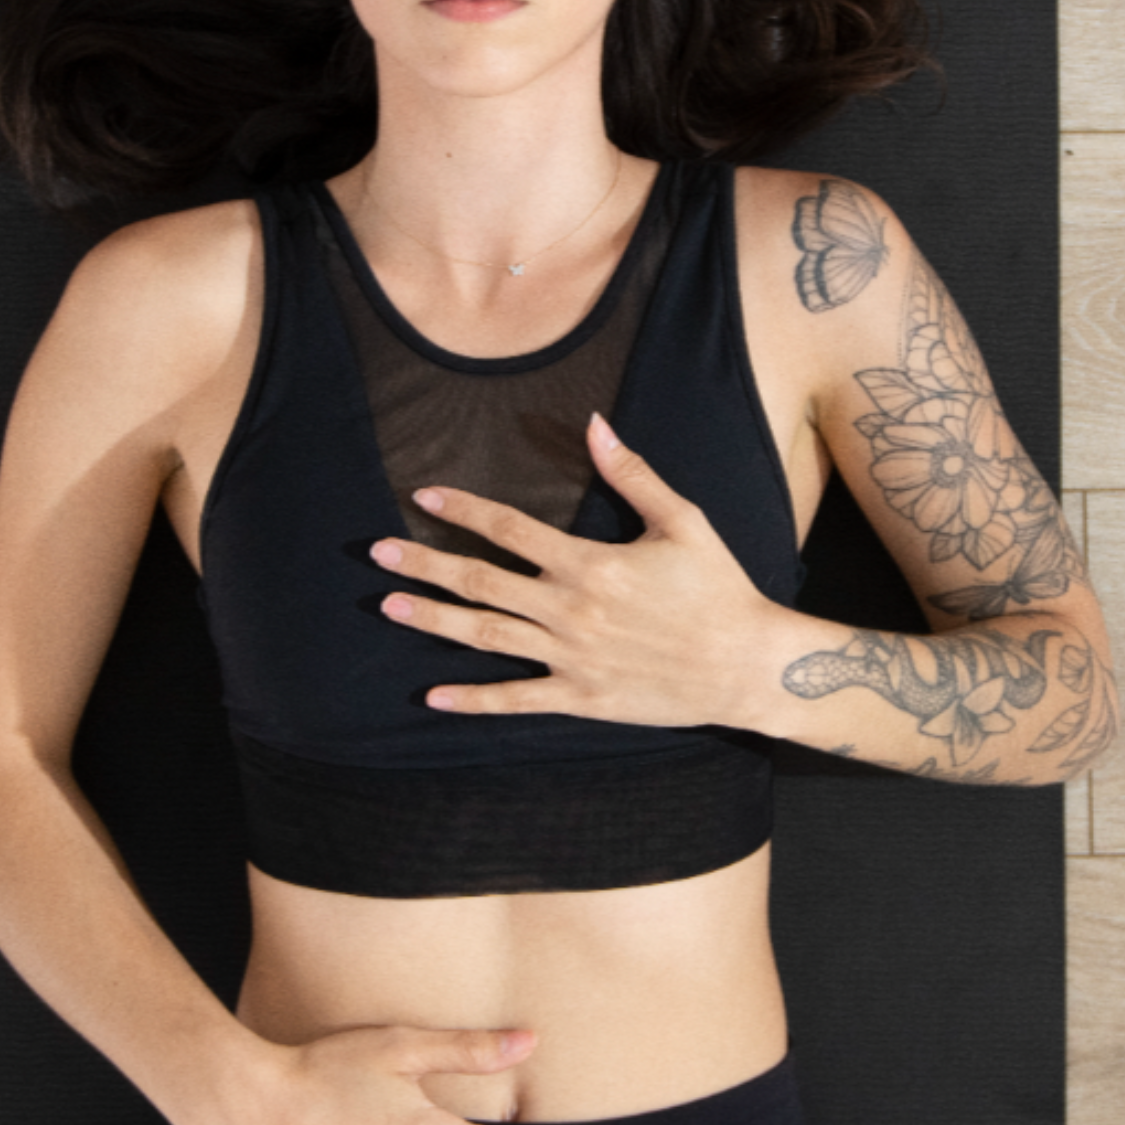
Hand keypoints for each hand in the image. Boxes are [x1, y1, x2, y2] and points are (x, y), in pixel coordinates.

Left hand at [371, 413, 778, 727]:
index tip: (424, 497)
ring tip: (389, 607)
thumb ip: (632, 473)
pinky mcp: (581, 699)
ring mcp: (570, 658)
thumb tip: (594, 423)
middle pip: (481, 582)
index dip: (463, 511)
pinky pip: (515, 701)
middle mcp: (570, 610)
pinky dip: (472, 700)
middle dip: (425, 566)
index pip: (509, 528)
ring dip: (433, 621)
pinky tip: (433, 695)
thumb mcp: (682, 521)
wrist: (747, 665)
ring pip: (485, 637)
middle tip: (378, 554)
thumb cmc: (718, 588)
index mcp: (589, 563)